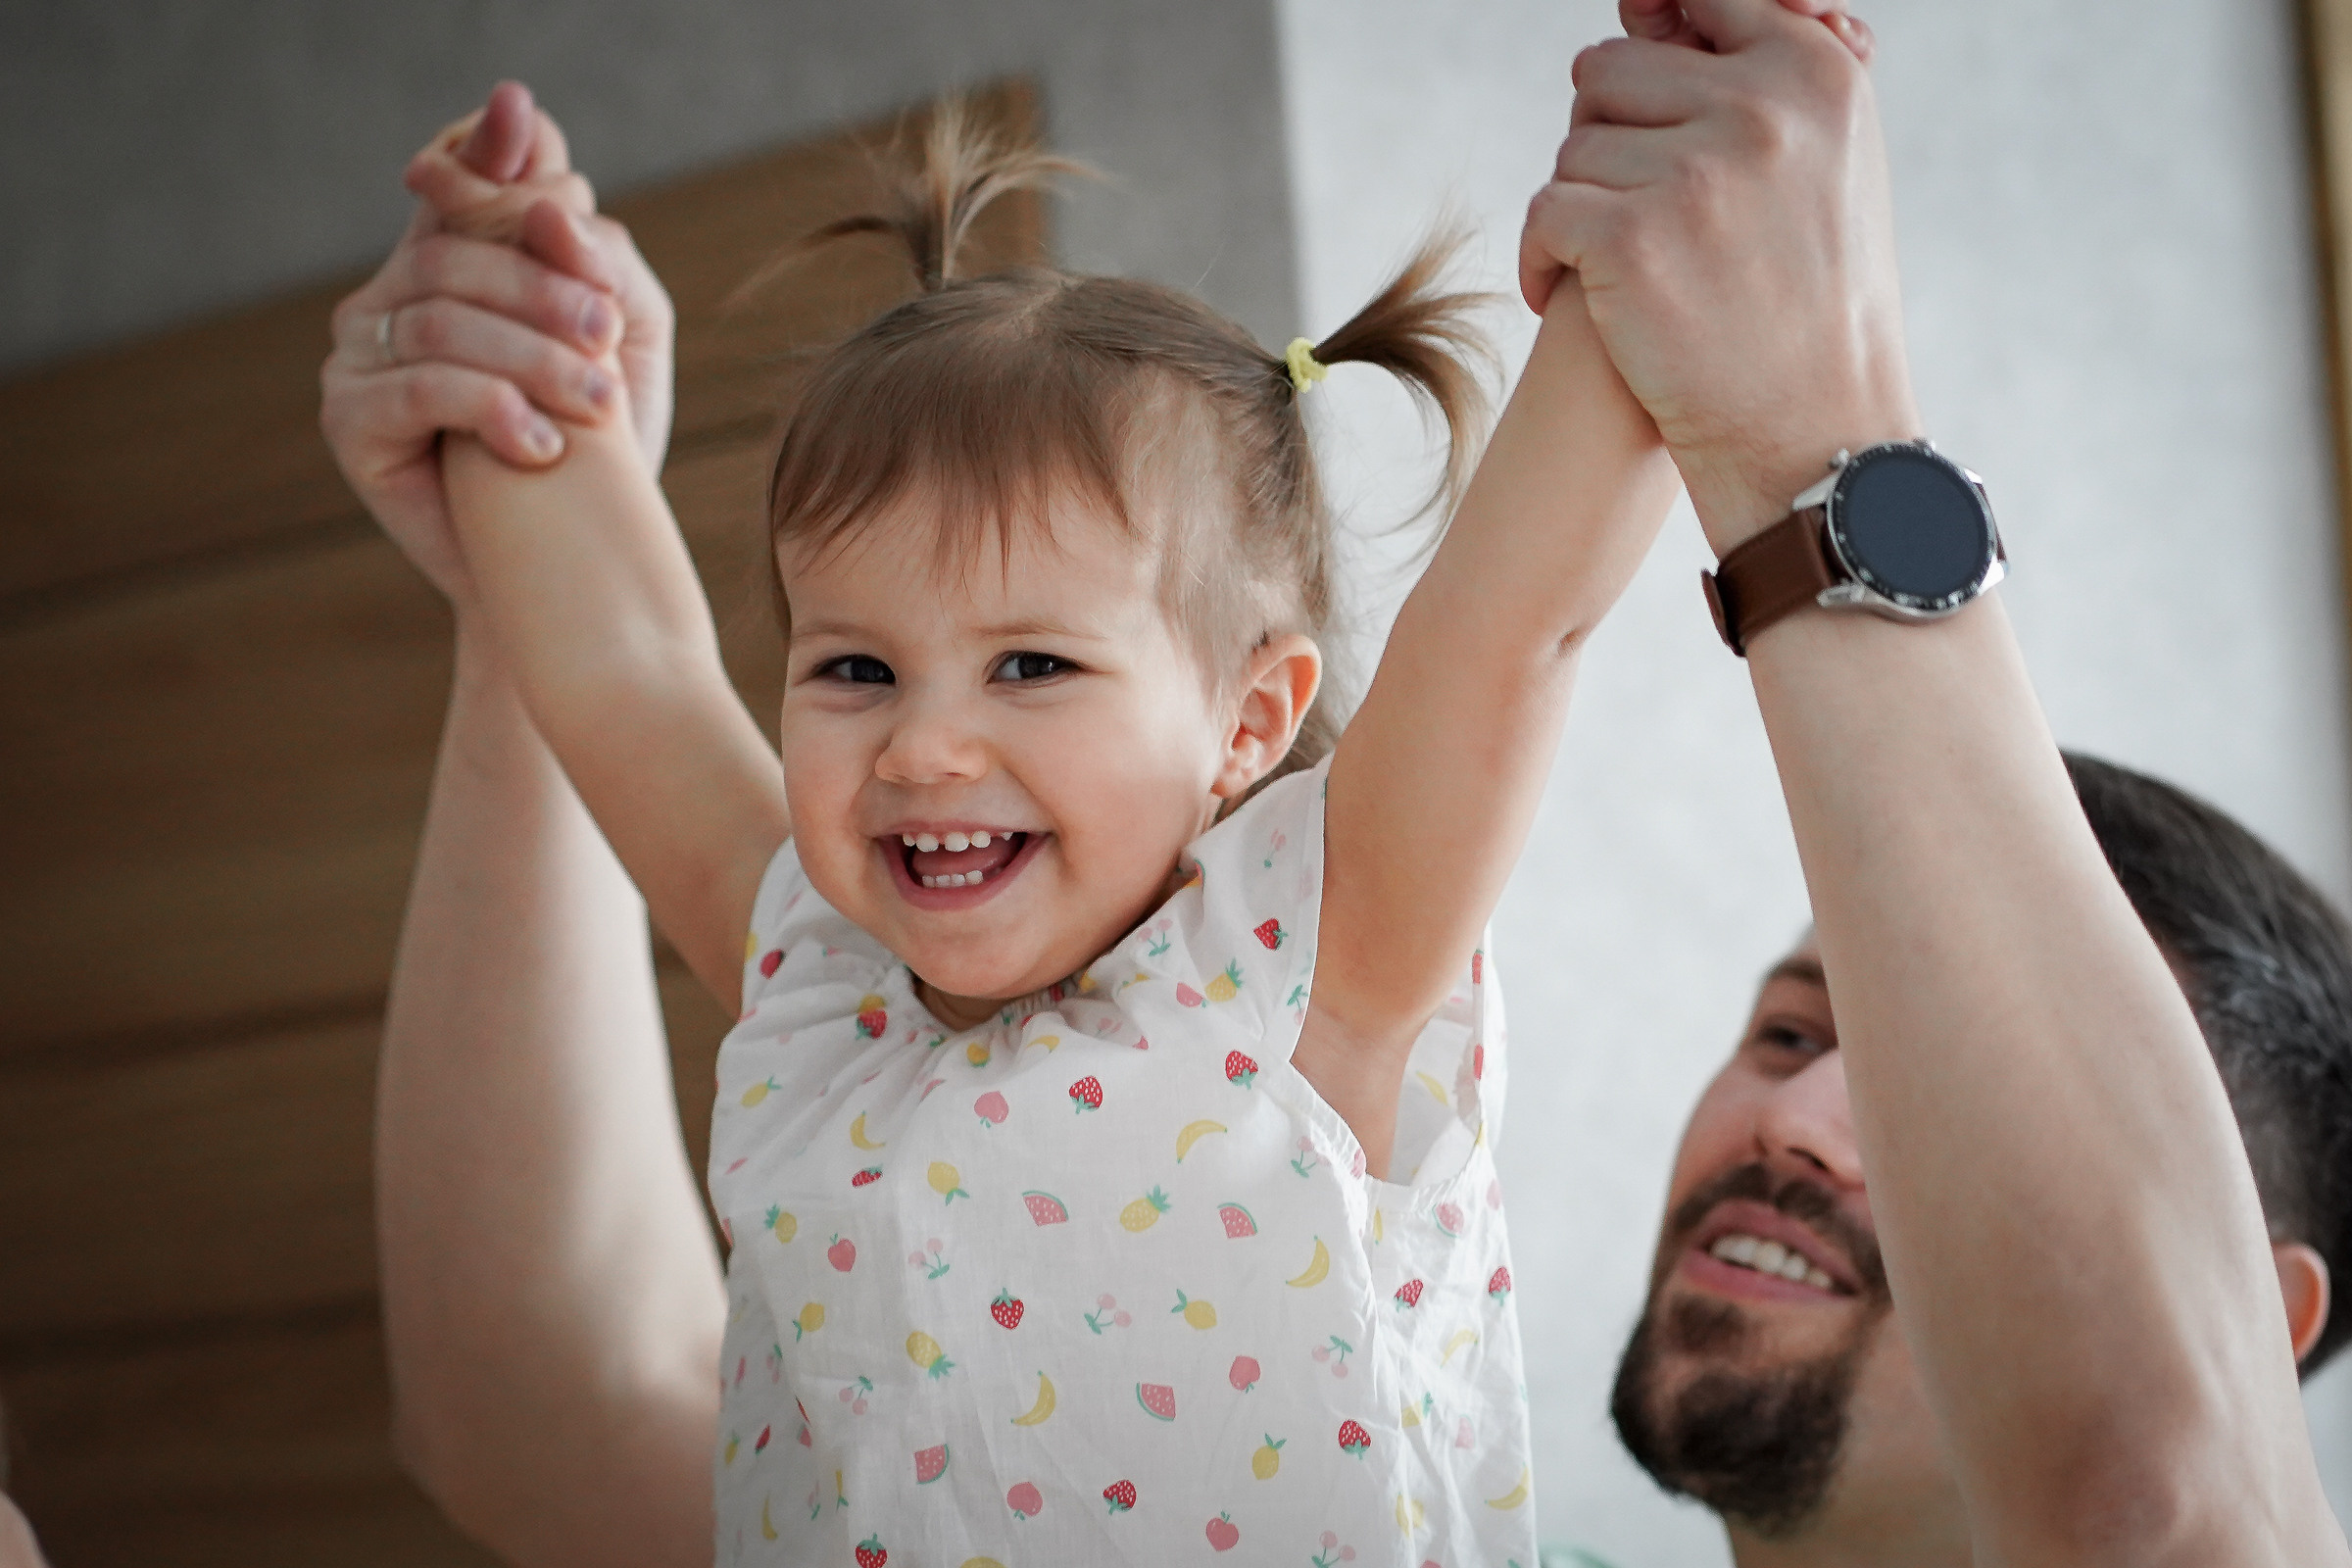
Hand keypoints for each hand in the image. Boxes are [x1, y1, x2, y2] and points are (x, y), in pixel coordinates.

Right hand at [320, 82, 675, 605]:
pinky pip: (420, 386)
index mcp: (454, 257)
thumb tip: (552, 186)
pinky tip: (545, 447)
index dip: (486, 147)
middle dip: (544, 289)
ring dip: (534, 357)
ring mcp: (360, 353)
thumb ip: (598, 253)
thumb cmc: (602, 444)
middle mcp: (394, 292)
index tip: (526, 122)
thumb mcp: (624, 333)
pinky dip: (495, 410)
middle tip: (608, 339)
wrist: (576, 563)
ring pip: (442, 317)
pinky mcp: (348, 420)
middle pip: (456, 250)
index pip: (458, 176)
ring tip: (594, 405)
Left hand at [1520, 0, 1916, 552]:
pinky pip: (1545, 213)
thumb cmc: (1812, 308)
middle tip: (1637, 219)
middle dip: (1607, 144)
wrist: (1814, 434)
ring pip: (1572, 150)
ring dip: (1581, 208)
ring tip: (1628, 272)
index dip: (1656, 40)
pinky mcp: (1632, 235)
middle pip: (1609, 74)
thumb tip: (1650, 4)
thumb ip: (1759, 81)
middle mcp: (1762, 105)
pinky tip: (1571, 299)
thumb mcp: (1826, 166)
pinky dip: (1546, 263)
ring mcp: (1696, 168)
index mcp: (1817, 71)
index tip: (1642, 103)